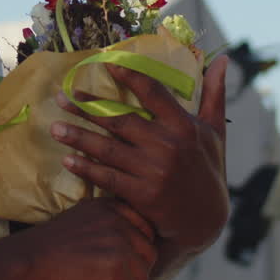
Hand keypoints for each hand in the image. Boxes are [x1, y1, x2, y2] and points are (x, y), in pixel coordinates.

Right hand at [11, 198, 157, 279]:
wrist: (28, 261)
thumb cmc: (45, 246)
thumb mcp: (78, 220)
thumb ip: (101, 225)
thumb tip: (119, 247)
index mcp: (108, 209)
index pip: (143, 227)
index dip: (141, 248)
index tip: (134, 263)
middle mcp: (117, 223)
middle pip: (148, 251)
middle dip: (140, 271)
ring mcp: (118, 246)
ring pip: (141, 276)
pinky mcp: (114, 270)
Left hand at [52, 56, 230, 251]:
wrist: (206, 220)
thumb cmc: (208, 169)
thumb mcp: (216, 131)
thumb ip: (215, 94)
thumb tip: (224, 59)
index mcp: (184, 125)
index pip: (153, 92)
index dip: (129, 76)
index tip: (105, 64)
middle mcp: (168, 145)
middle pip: (119, 120)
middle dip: (87, 107)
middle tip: (61, 97)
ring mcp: (154, 170)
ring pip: (108, 148)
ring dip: (78, 137)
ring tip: (55, 128)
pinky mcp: (143, 194)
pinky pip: (108, 177)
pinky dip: (87, 168)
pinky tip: (68, 160)